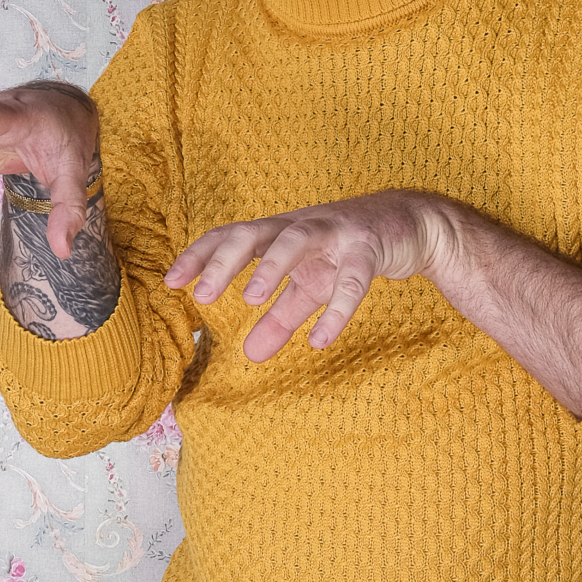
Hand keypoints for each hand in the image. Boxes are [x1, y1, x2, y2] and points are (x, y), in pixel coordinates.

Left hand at [164, 191, 449, 363]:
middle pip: (254, 232)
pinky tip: (321, 339)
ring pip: (297, 239)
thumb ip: (280, 318)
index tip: (170, 282)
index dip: (200, 255)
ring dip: (272, 266)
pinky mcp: (370, 246)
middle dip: (225, 260)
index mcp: (278, 233)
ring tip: (251, 300)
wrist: (411, 225)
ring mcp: (335, 232)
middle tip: (202, 295)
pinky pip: (352, 276)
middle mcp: (300, 225)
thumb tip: (248, 355)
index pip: (230, 236)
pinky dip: (337, 307)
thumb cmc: (346, 252)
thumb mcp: (310, 287)